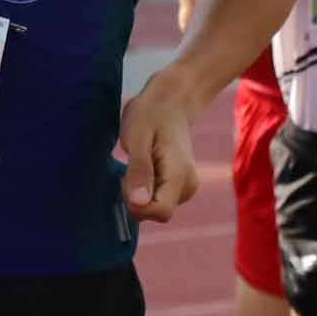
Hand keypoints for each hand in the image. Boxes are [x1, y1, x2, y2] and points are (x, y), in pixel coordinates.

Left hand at [113, 69, 202, 222]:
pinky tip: (144, 167)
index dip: (137, 203)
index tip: (128, 177)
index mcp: (180, 175)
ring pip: (153, 208)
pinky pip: (155, 201)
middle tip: (131, 166)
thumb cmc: (150, 114)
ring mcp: (185, 188)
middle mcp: (188, 187)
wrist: (171, 101)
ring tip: (139, 163)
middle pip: (155, 214)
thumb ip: (139, 171)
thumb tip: (138, 203)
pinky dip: (143, 190)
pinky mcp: (178, 188)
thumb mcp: (137, 137)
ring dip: (138, 193)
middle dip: (135, 198)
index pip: (160, 213)